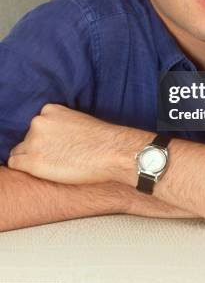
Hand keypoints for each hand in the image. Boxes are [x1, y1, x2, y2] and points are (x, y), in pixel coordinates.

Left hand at [8, 104, 148, 184]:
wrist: (112, 152)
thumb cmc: (102, 140)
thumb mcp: (78, 121)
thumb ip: (61, 125)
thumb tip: (54, 139)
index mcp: (50, 110)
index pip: (37, 126)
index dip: (45, 140)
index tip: (57, 148)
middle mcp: (38, 122)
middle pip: (27, 139)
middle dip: (38, 149)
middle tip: (58, 159)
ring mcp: (34, 141)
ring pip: (20, 152)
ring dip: (33, 160)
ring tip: (54, 167)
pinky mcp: (33, 161)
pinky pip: (15, 164)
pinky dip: (26, 170)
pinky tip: (44, 173)